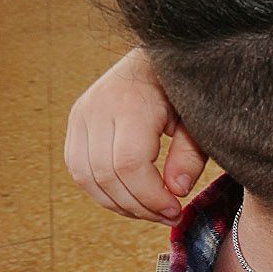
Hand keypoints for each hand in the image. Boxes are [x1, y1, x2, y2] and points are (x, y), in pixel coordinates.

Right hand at [65, 48, 203, 222]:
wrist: (156, 56)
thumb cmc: (183, 91)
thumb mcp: (197, 121)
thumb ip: (189, 156)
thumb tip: (175, 191)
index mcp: (131, 104)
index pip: (129, 164)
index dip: (151, 196)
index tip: (175, 209)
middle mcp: (97, 108)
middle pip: (105, 175)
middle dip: (137, 205)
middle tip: (167, 215)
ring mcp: (81, 114)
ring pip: (85, 176)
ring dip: (118, 203)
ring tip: (150, 211)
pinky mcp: (75, 123)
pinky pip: (78, 168)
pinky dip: (101, 190)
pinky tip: (130, 197)